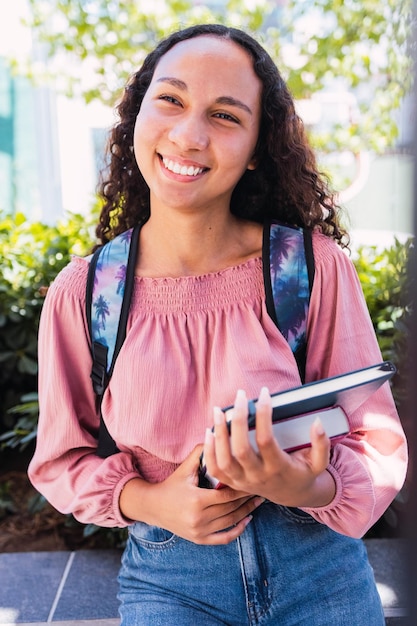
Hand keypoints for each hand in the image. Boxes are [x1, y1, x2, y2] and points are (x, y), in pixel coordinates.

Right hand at [119, 444, 264, 544]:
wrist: (154, 507)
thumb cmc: (172, 484)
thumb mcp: (185, 468)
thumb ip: (202, 452)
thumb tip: (218, 434)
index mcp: (196, 500)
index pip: (227, 495)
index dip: (243, 488)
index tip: (254, 478)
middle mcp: (199, 518)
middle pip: (232, 509)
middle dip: (248, 498)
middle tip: (262, 487)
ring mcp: (199, 531)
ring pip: (230, 522)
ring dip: (247, 512)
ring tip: (259, 500)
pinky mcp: (199, 539)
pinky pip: (224, 538)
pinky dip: (237, 530)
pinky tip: (248, 520)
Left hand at [203, 388, 335, 507]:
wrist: (291, 495)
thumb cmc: (303, 473)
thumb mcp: (319, 463)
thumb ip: (322, 445)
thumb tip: (318, 423)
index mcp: (279, 468)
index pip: (266, 440)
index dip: (264, 415)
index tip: (264, 394)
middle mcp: (258, 476)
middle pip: (241, 449)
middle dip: (238, 420)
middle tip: (240, 396)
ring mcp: (243, 481)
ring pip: (224, 460)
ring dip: (219, 434)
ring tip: (219, 410)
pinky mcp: (232, 482)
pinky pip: (215, 469)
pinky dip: (208, 450)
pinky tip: (209, 430)